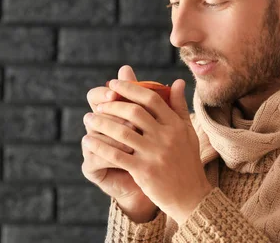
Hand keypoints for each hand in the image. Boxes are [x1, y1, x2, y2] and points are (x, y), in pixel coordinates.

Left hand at [83, 78, 211, 224]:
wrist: (191, 197)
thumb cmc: (187, 162)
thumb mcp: (188, 132)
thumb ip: (179, 106)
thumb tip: (176, 81)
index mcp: (175, 125)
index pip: (151, 99)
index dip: (130, 88)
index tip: (114, 83)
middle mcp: (166, 137)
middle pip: (134, 112)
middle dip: (112, 105)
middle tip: (98, 104)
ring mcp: (154, 154)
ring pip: (122, 132)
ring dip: (101, 123)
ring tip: (88, 118)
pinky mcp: (144, 171)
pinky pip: (116, 155)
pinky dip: (100, 146)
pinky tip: (88, 140)